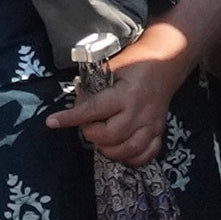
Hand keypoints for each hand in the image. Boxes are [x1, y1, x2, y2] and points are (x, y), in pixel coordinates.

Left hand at [44, 32, 191, 169]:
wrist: (168, 61)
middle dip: (92, 134)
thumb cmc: (135, 62)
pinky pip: (148, 154)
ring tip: (102, 140)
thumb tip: (76, 105)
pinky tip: (121, 151)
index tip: (52, 122)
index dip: (71, 118)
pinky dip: (133, 158)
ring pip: (129, 149)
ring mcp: (152, 123)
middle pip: (111, 135)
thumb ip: (93, 87)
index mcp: (126, 94)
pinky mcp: (160, 130)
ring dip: (110, 149)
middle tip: (88, 125)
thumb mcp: (110, 67)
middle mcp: (140, 111)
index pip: (93, 110)